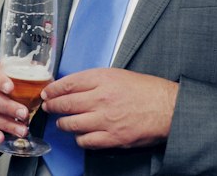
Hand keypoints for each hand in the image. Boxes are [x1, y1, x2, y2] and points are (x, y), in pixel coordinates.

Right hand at [0, 60, 29, 143]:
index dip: (0, 81)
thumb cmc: (13, 77)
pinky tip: (1, 138)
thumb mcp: (21, 69)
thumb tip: (50, 81)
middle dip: (8, 107)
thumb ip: (33, 72)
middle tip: (24, 114)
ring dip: (6, 124)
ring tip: (22, 131)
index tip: (11, 88)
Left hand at [41, 68, 177, 149]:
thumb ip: (96, 80)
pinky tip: (80, 135)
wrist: (168, 108)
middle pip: (66, 103)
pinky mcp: (112, 138)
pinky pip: (86, 141)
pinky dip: (79, 139)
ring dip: (63, 124)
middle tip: (47, 107)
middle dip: (52, 106)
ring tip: (62, 122)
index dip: (54, 89)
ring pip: (72, 124)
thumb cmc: (147, 90)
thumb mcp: (119, 75)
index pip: (68, 83)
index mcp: (103, 79)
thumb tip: (74, 86)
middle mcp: (101, 98)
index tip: (47, 92)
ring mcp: (105, 120)